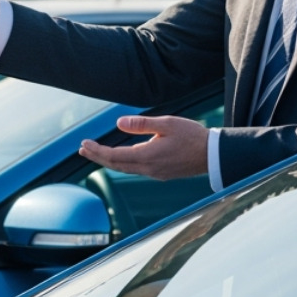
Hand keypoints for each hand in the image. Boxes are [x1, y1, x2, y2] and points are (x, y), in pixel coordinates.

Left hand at [79, 115, 208, 179]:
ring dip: (108, 161)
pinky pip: (135, 170)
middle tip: (82, 149)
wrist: (214, 155)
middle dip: (97, 157)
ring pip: (125, 169)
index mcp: (148, 156)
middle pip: (116, 165)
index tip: (84, 144)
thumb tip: (119, 123)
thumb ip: (142, 124)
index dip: (97, 151)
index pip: (114, 156)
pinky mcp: (161, 173)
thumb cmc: (193, 136)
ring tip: (95, 153)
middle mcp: (148, 168)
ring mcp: (155, 173)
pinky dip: (122, 164)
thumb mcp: (167, 123)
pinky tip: (119, 158)